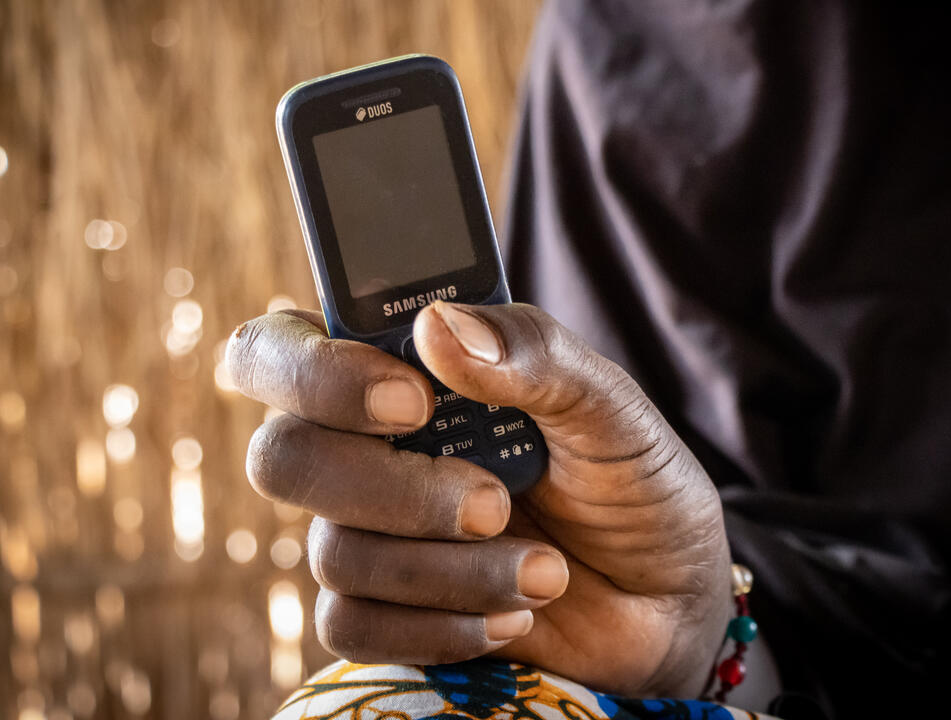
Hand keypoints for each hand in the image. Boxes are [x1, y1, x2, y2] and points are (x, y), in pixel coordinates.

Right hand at [226, 302, 731, 697]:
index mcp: (403, 371)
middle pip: (282, 457)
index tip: (413, 400)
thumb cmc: (632, 484)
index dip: (315, 372)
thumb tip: (438, 323)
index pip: (283, 348)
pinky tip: (514, 615)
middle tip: (494, 503)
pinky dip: (441, 627)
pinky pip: (351, 626)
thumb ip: (534, 354)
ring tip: (544, 571)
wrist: (668, 601)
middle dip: (393, 492)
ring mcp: (369, 533)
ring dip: (452, 570)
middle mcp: (368, 448)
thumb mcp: (609, 406)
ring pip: (334, 553)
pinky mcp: (382, 612)